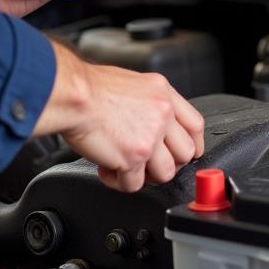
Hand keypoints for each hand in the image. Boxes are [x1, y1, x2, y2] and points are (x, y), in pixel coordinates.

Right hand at [34, 41, 205, 191]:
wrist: (73, 95)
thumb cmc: (90, 88)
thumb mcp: (133, 84)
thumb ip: (150, 103)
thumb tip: (151, 121)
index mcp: (163, 94)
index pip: (195, 125)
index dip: (192, 144)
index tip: (185, 154)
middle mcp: (162, 114)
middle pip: (185, 153)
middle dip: (167, 164)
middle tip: (146, 163)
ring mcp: (150, 137)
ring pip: (164, 173)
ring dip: (144, 176)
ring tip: (124, 166)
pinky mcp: (133, 157)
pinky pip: (134, 184)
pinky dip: (119, 182)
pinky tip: (107, 169)